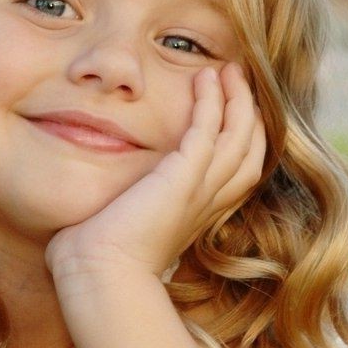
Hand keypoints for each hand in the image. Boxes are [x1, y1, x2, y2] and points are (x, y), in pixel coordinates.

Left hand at [45, 61, 266, 281]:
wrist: (98, 277)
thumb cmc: (97, 261)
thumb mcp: (120, 225)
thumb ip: (121, 205)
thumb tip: (98, 198)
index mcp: (195, 213)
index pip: (236, 170)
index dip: (238, 136)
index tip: (228, 107)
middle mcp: (206, 202)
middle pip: (250, 150)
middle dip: (247, 111)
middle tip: (237, 78)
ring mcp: (198, 190)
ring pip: (240, 136)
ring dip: (238, 99)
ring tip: (229, 70)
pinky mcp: (183, 179)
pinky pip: (209, 130)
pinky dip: (212, 102)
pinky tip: (205, 78)